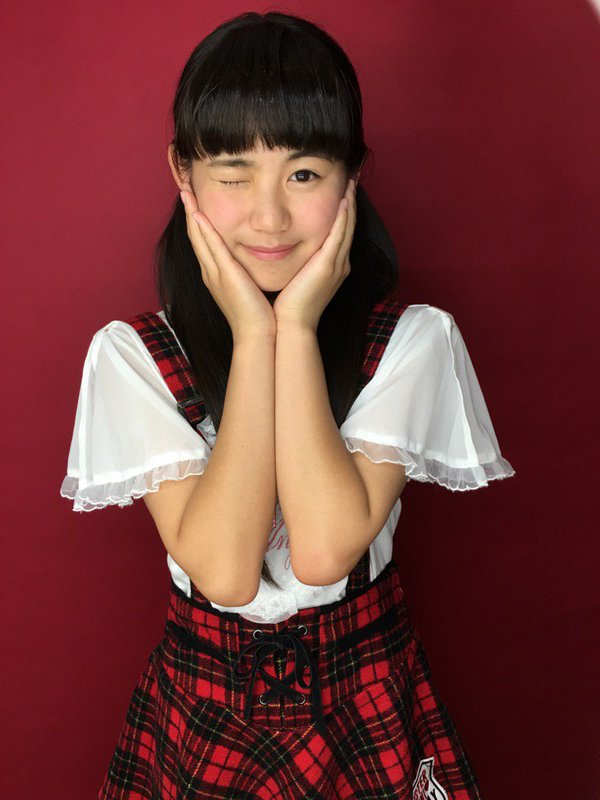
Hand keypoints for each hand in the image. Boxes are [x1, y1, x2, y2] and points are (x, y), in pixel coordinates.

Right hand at [179, 181, 276, 343]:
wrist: (258, 336)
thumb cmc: (259, 316)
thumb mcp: (251, 288)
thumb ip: (248, 273)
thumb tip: (254, 262)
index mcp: (217, 274)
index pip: (204, 240)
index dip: (198, 219)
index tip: (196, 198)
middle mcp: (211, 272)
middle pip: (195, 234)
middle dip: (190, 209)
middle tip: (184, 185)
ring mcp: (215, 273)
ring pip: (199, 237)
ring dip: (192, 212)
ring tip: (186, 190)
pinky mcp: (224, 275)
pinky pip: (211, 247)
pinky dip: (203, 229)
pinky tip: (199, 212)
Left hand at [272, 178, 356, 331]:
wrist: (290, 326)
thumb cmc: (287, 307)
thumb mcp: (295, 279)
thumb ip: (295, 263)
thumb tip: (283, 248)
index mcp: (330, 268)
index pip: (339, 234)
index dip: (342, 213)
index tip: (341, 193)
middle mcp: (338, 265)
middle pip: (347, 227)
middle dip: (350, 204)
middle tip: (352, 179)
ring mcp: (336, 265)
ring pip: (346, 228)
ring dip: (350, 204)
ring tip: (351, 183)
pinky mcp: (329, 266)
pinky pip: (339, 236)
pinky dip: (343, 218)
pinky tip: (344, 201)